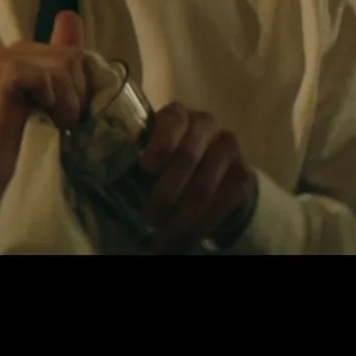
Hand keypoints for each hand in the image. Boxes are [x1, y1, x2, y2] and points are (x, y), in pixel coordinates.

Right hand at [0, 10, 90, 233]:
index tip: (75, 111)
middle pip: (74, 57)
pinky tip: (44, 116)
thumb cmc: (32, 140)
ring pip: (62, 65)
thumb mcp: (61, 100)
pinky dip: (51, 98)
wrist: (2, 174)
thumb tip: (70, 16)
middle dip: (79, 95)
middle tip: (65, 122)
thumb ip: (68, 63)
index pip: (77, 51)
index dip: (85, 84)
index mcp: (33, 52)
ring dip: (67, 102)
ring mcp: (4, 61)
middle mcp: (17, 50)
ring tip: (55, 123)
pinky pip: (40, 75)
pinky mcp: (0, 78)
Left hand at [136, 102, 257, 252]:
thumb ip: (139, 159)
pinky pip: (222, 204)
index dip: (159, 145)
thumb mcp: (152, 153)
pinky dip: (201, 226)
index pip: (171, 121)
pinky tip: (185, 240)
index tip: (146, 168)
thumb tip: (112, 180)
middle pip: (186, 158)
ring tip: (163, 239)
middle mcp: (205, 124)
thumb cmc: (168, 158)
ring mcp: (228, 147)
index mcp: (177, 114)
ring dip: (181, 219)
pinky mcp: (243, 174)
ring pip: (203, 187)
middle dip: (165, 194)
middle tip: (149, 219)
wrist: (215, 169)